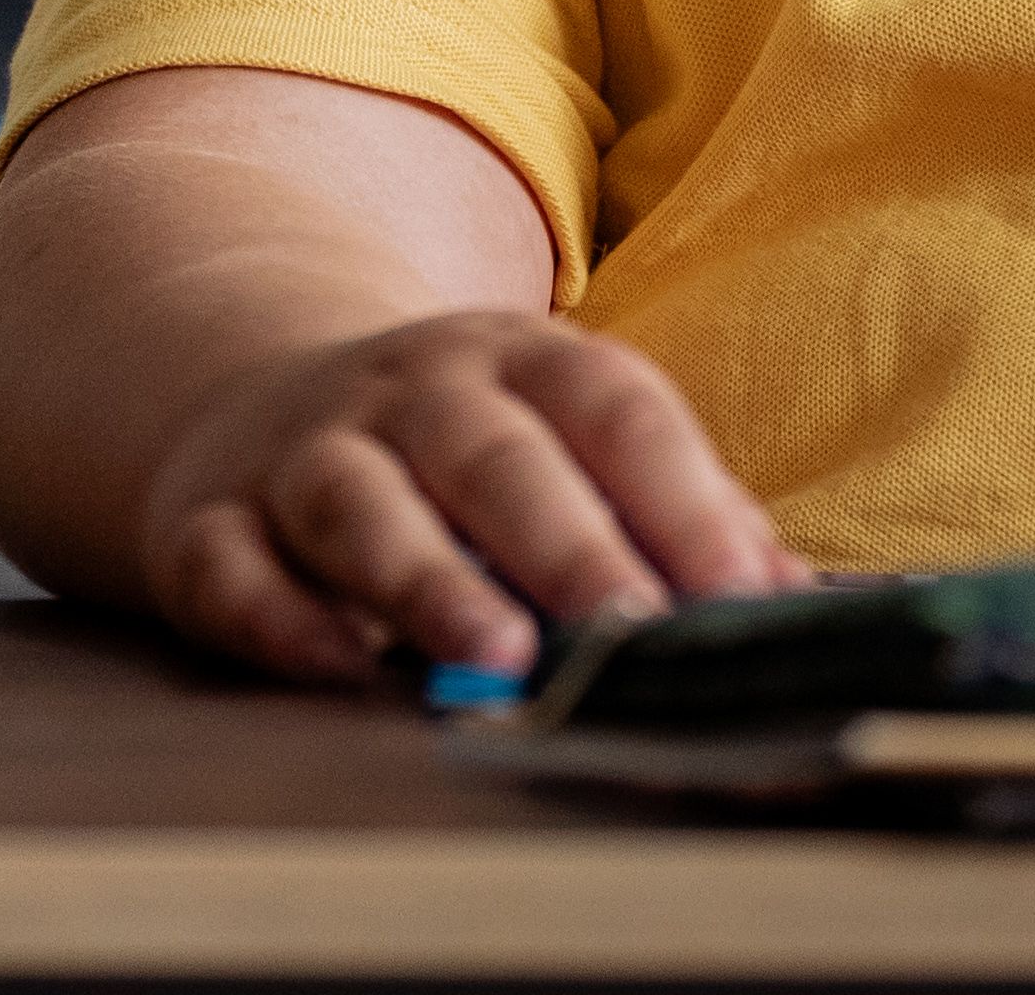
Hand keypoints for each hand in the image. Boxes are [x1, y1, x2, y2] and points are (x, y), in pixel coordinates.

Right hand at [136, 308, 800, 685]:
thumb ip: (693, 530)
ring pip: (357, 501)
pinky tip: (334, 665)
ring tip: (492, 657)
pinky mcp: (208, 521)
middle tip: (628, 631)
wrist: (257, 404)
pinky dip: (275, 616)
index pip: (615, 411)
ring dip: (426, 578)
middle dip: (567, 545)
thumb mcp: (579, 456)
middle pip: (492, 457)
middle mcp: (412, 396)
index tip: (742, 593)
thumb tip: (826, 610)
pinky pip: (231, 563)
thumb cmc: (468, 465)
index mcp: (524, 367)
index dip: (683, 498)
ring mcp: (305, 452)